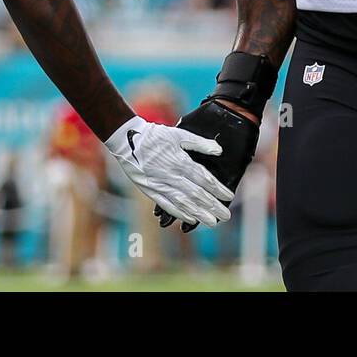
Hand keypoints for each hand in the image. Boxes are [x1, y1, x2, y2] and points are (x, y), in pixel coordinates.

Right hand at [105, 115, 233, 227]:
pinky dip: (179, 213)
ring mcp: (161, 185)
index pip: (204, 179)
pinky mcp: (151, 191)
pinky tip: (189, 219)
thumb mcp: (179, 134)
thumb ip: (199, 143)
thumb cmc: (155, 136)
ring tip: (211, 222)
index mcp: (181, 162)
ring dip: (199, 213)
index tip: (229, 196)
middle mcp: (172, 176)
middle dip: (212, 206)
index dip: (217, 189)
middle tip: (225, 216)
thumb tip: (218, 150)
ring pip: (183, 202)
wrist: (128, 141)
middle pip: (196, 194)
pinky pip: (166, 205)